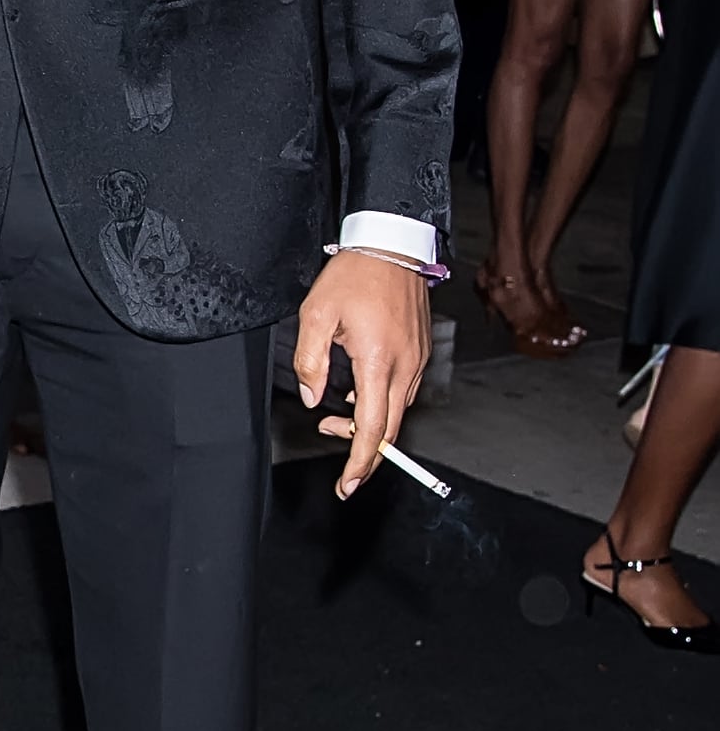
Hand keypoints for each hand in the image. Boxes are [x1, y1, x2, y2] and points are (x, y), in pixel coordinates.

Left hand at [293, 253, 430, 500]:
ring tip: (337, 411)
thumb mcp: (316, 314)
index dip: (359, 463)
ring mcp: (417, 360)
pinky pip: (403, 390)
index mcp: (378, 362)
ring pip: (397, 411)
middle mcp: (404, 366)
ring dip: (369, 422)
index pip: (372, 429)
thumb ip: (310, 360)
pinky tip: (358, 388)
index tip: (348, 485)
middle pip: (389, 430)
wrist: (392, 246)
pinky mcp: (420, 351)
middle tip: (333, 444)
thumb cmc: (355, 275)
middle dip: (363, 450)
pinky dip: (381, 401)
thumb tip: (313, 396)